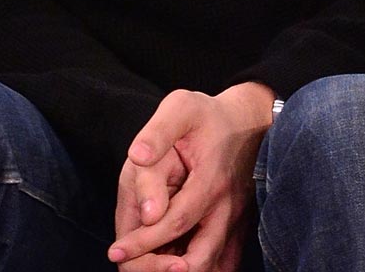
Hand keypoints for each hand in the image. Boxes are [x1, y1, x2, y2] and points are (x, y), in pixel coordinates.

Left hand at [108, 83, 274, 271]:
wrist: (249, 120)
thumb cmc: (208, 115)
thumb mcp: (180, 108)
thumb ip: (157, 133)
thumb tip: (136, 157)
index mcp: (209, 183)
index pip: (174, 224)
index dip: (143, 242)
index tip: (115, 252)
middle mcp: (227, 210)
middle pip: (198, 258)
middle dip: (160, 268)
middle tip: (127, 264)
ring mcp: (236, 222)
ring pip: (215, 266)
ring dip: (182, 270)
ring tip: (148, 266)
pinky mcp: (239, 227)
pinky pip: (225, 262)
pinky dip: (203, 269)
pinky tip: (176, 265)